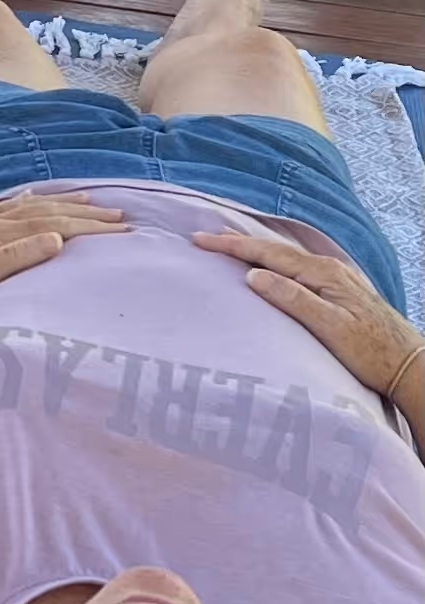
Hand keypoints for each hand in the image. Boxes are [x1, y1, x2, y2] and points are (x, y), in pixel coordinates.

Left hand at [0, 190, 130, 325]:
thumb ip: (17, 256)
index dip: (92, 226)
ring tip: (87, 198)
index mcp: (0, 233)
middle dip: (86, 212)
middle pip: (48, 211)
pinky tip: (30, 198)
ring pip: (31, 207)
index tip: (124, 228)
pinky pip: (7, 209)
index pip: (56, 224)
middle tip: (120, 214)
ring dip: (61, 202)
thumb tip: (58, 238)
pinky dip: (26, 201)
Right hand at [190, 220, 422, 405]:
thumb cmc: (371, 352)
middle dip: (239, 242)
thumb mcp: (330, 327)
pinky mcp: (341, 291)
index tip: (200, 239)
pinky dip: (274, 262)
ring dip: (256, 250)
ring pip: (287, 257)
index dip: (232, 246)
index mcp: (323, 273)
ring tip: (231, 245)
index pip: (268, 253)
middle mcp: (329, 269)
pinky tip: (271, 266)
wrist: (410, 365)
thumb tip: (254, 275)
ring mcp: (337, 279)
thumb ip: (293, 298)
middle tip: (205, 237)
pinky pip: (297, 267)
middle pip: (276, 250)